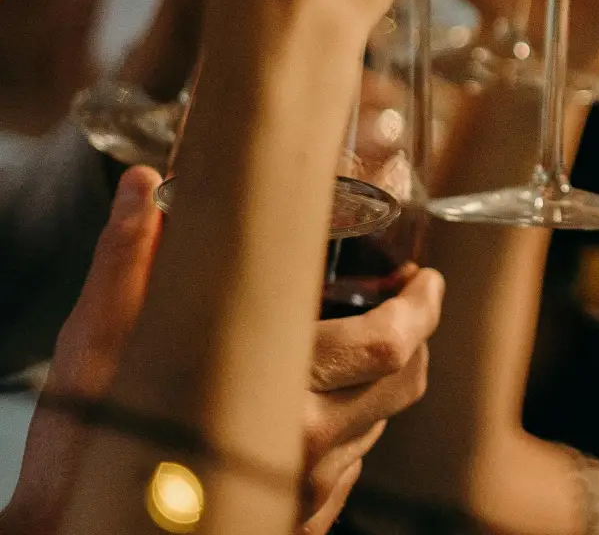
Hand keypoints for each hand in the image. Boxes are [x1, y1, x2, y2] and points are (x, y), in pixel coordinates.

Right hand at [0, 166, 446, 534]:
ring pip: (378, 423)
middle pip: (403, 383)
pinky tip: (317, 398)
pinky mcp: (299, 522)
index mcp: (275, 400)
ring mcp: (305, 494)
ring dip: (380, 378)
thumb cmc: (82, 455)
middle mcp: (305, 453)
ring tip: (361, 335)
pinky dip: (350, 424)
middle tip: (411, 295)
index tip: (424, 276)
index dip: (420, 307)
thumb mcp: (94, 354)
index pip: (387, 347)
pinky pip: (350, 466)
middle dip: (416, 333)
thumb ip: (128, 270)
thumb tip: (144, 191)